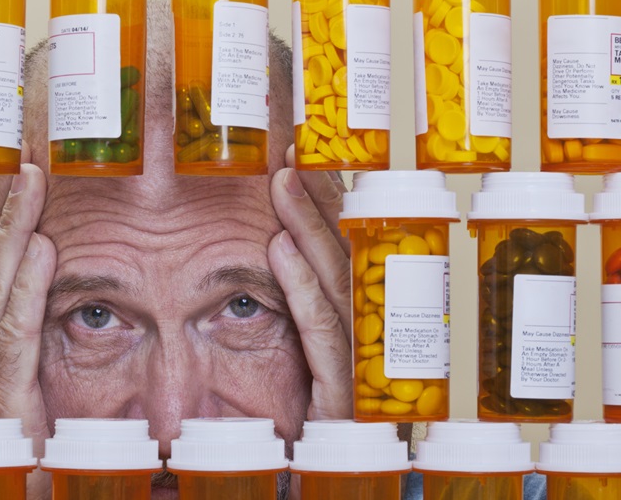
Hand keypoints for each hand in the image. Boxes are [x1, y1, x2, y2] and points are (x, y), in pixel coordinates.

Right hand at [0, 146, 55, 498]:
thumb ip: (72, 330)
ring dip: (15, 232)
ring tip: (31, 184)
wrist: (53, 491)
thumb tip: (84, 269)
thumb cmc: (66, 446)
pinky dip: (27, 289)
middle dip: (8, 214)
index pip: (0, 270)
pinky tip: (42, 248)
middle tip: (26, 163)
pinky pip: (14, 335)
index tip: (25, 177)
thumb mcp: (69, 380)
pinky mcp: (2, 402)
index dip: (9, 222)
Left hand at [267, 147, 352, 420]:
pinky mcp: (344, 392)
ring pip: (335, 281)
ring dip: (308, 228)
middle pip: (341, 255)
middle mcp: (361, 333)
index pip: (336, 250)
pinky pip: (322, 331)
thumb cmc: (294, 422)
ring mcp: (358, 360)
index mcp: (350, 320)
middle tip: (294, 153)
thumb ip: (283, 307)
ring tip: (283, 184)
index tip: (298, 158)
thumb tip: (259, 244)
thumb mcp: (286, 356)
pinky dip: (302, 288)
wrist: (306, 476)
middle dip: (318, 201)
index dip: (321, 203)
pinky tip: (282, 250)